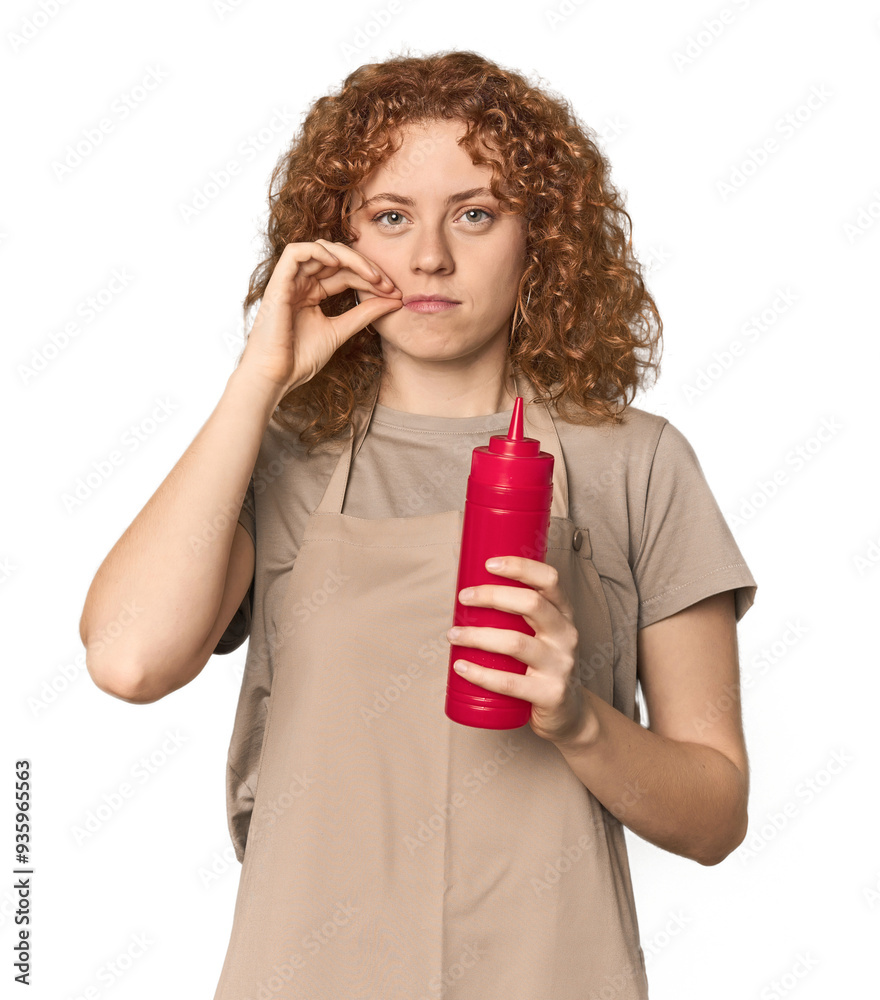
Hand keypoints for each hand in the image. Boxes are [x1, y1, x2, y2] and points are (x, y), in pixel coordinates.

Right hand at [239, 239, 402, 397]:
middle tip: (389, 284)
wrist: (276, 376)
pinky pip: (296, 252)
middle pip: (337, 259)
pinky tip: (339, 263)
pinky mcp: (278, 282)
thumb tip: (395, 301)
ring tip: (372, 275)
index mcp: (313, 293)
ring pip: (321, 249)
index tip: (394, 293)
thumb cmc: (300, 359)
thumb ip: (364, 314)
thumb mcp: (340, 331)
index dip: (371, 279)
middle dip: (366, 267)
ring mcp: (289, 281)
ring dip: (350, 257)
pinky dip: (319, 251)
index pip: (346, 274)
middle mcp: (301, 283)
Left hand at [447, 556, 593, 745]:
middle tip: (464, 598)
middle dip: (492, 596)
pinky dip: (480, 674)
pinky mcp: (550, 694)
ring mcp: (560, 665)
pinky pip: (509, 682)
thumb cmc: (543, 665)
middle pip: (531, 604)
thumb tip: (470, 591)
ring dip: (477, 635)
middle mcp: (566, 636)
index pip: (549, 580)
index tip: (489, 564)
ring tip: (453, 635)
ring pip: (515, 643)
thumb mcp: (540, 634)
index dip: (520, 567)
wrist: (568, 714)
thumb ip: (516, 614)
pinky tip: (461, 666)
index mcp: (564, 614)